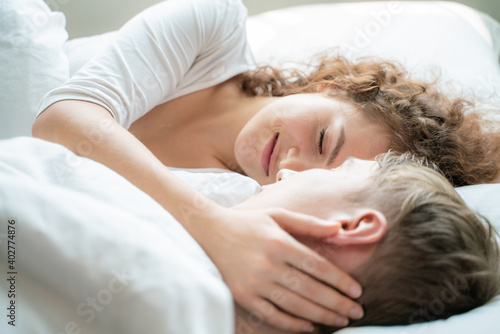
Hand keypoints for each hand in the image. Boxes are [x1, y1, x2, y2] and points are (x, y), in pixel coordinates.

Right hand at [195, 206, 363, 332]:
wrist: (207, 233)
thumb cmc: (246, 223)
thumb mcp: (277, 215)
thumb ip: (308, 223)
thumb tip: (338, 228)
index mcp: (279, 242)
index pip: (317, 266)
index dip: (340, 280)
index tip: (357, 290)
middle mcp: (268, 264)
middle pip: (310, 289)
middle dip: (337, 303)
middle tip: (357, 311)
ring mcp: (254, 283)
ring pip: (295, 305)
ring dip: (321, 315)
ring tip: (341, 321)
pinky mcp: (243, 296)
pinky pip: (272, 315)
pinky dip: (292, 324)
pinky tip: (309, 327)